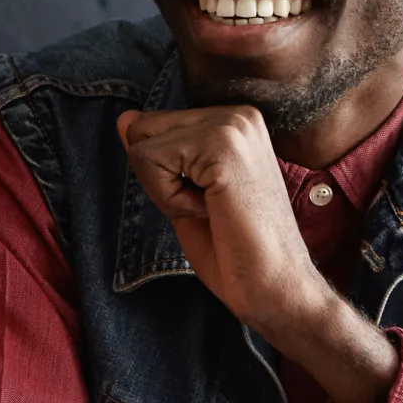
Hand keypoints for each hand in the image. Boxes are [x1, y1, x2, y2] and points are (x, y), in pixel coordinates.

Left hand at [117, 106, 399, 402]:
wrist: (277, 288)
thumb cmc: (235, 249)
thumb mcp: (183, 192)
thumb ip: (158, 154)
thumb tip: (125, 119)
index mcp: (233, 120)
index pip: (150, 126)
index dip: (162, 174)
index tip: (206, 200)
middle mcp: (236, 113)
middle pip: (140, 129)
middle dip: (158, 178)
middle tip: (208, 207)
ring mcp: (232, 125)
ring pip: (141, 146)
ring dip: (164, 191)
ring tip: (211, 210)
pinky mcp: (222, 144)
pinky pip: (149, 161)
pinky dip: (168, 199)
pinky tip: (211, 211)